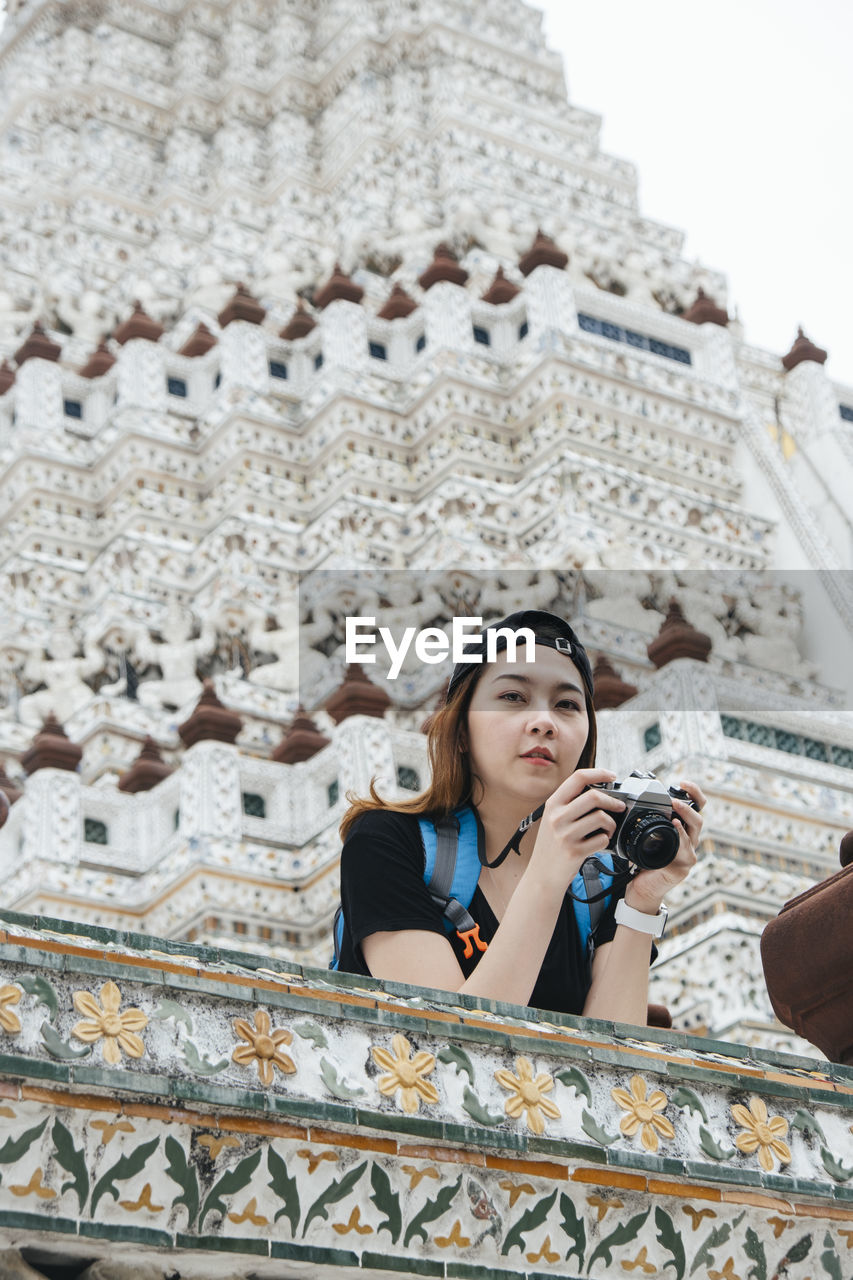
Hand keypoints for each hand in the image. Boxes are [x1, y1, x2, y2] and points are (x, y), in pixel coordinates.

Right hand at [528, 768, 626, 892]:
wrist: (542, 875)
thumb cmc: (551, 846)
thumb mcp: (553, 819)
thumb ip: (570, 804)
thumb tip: (601, 791)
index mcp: (552, 804)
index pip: (578, 778)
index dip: (599, 773)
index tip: (611, 775)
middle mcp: (557, 817)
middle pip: (594, 796)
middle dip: (613, 801)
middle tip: (619, 807)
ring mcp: (565, 835)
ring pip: (601, 818)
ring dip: (611, 824)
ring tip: (608, 830)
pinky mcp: (574, 851)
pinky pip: (602, 839)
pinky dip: (606, 840)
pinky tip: (599, 843)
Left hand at [625, 780, 705, 912]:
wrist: (641, 888)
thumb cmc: (643, 862)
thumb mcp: (645, 837)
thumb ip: (648, 822)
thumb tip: (632, 799)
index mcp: (681, 831)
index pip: (695, 809)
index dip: (694, 794)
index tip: (684, 783)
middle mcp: (688, 841)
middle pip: (698, 817)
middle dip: (690, 803)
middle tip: (676, 796)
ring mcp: (688, 853)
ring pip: (694, 831)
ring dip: (685, 815)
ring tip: (675, 806)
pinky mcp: (683, 865)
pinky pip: (685, 848)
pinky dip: (681, 836)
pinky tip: (675, 826)